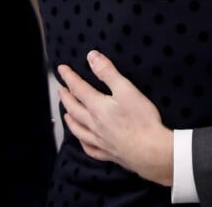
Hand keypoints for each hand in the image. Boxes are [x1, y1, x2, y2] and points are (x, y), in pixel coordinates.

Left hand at [58, 50, 173, 186]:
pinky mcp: (109, 154)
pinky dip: (83, 143)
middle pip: (74, 109)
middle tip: (60, 89)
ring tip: (65, 113)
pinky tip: (83, 141)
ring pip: (78, 129)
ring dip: (70, 119)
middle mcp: (94, 124)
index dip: (69, 77)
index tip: (61, 69)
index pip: (78, 88)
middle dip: (65, 97)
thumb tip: (91, 57)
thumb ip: (107, 72)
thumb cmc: (141, 119)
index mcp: (97, 107)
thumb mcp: (125, 89)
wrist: (151, 152)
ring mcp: (100, 141)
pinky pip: (90, 149)